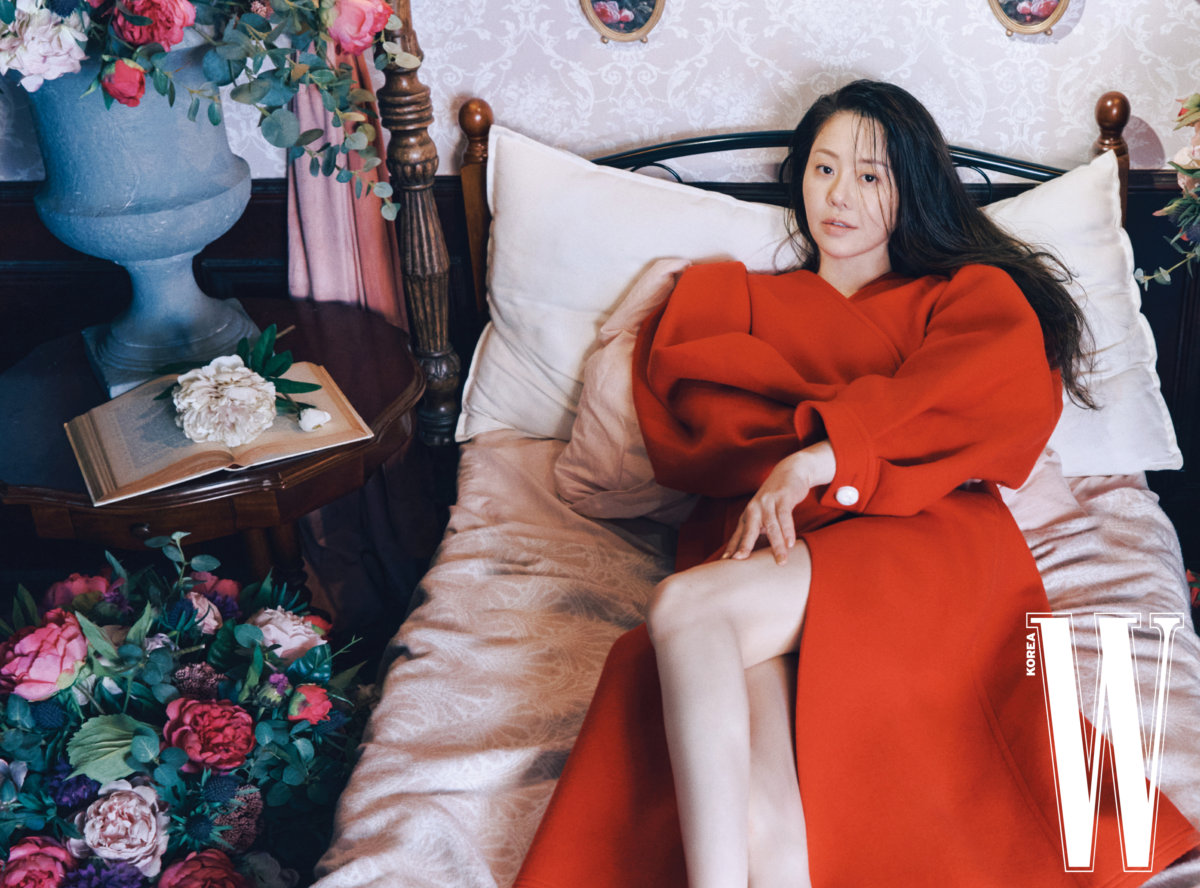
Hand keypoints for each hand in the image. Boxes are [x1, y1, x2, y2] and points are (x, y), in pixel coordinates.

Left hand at [722, 440, 835, 564]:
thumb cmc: (776, 499)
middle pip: (748, 530)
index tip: (725, 562)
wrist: (790, 472)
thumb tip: (758, 556)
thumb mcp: (765, 514)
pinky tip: (790, 543)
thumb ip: (761, 531)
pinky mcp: (782, 497)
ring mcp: (767, 502)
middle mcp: (754, 509)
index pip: (738, 535)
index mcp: (748, 515)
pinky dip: (788, 530)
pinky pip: (784, 516)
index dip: (731, 548)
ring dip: (777, 545)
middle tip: (740, 560)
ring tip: (781, 562)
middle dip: (744, 546)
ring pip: (771, 526)